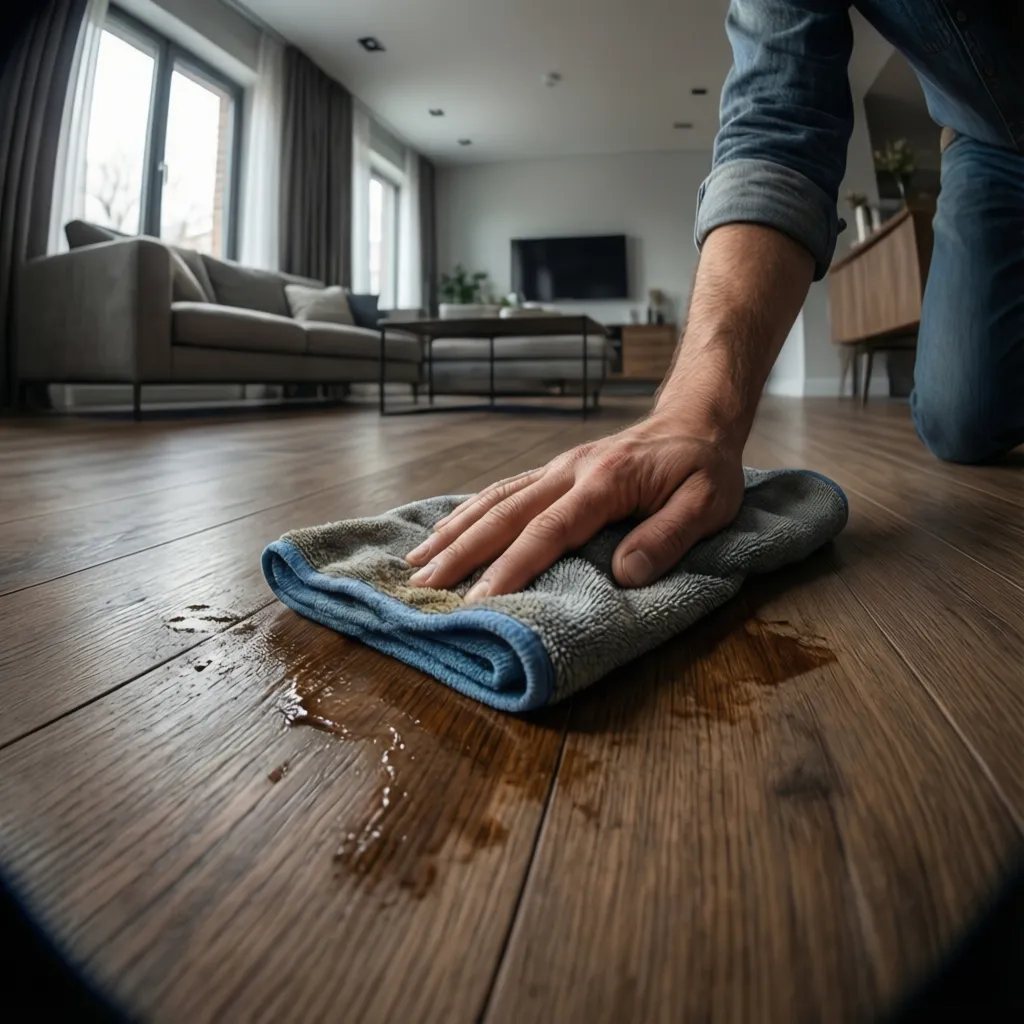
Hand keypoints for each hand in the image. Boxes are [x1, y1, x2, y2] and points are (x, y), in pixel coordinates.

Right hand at [404, 409, 745, 599]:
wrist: (696, 417)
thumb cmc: (705, 466)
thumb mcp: (708, 503)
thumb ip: (668, 537)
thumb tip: (624, 575)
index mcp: (604, 483)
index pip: (548, 531)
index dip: (511, 567)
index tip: (480, 600)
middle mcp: (569, 472)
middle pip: (504, 515)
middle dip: (461, 553)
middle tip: (423, 587)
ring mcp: (557, 468)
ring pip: (493, 500)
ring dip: (453, 531)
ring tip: (416, 562)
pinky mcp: (554, 470)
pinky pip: (502, 490)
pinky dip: (468, 511)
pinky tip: (445, 529)